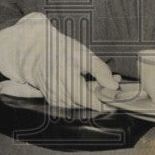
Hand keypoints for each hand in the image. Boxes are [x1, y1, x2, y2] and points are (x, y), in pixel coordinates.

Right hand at [0, 12, 118, 110]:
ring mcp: (52, 95)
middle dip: (99, 97)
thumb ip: (101, 70)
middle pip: (83, 102)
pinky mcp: (51, 100)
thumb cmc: (63, 50)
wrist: (39, 51)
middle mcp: (56, 87)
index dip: (102, 103)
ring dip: (90, 98)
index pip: (86, 97)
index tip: (115, 103)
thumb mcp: (85, 54)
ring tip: (96, 83)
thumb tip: (114, 86)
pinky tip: (83, 87)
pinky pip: (70, 104)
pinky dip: (80, 99)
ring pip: (78, 105)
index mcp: (65, 73)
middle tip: (111, 86)